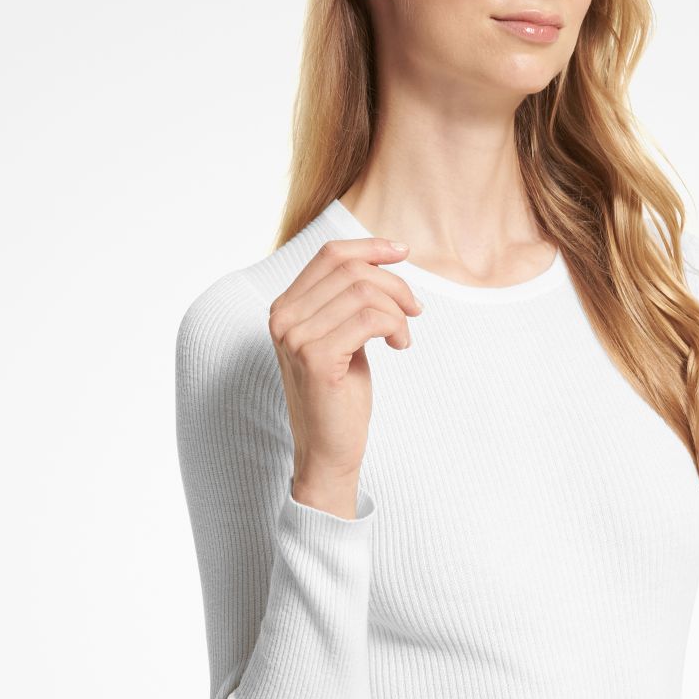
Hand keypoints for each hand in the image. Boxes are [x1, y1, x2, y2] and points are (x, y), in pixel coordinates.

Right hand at [267, 235, 423, 515]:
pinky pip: (370, 319)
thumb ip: (348, 302)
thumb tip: (382, 260)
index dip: (370, 247)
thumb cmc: (339, 397)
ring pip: (364, 292)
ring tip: (403, 336)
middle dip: (394, 285)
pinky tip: (399, 347)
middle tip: (414, 311)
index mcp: (286, 308)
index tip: (402, 253)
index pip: (330, 255)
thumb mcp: (342, 338)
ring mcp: (296, 338)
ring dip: (397, 310)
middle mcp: (284, 318)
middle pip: (351, 270)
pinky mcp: (317, 359)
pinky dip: (395, 327)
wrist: (328, 451)